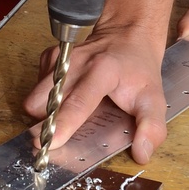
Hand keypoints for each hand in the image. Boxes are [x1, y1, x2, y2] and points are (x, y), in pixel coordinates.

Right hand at [23, 25, 167, 164]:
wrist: (127, 36)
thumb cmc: (138, 69)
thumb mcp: (154, 99)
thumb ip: (152, 128)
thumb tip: (141, 153)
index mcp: (103, 71)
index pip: (78, 103)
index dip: (62, 124)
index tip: (50, 142)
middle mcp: (76, 62)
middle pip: (44, 102)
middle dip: (47, 123)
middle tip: (59, 135)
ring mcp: (60, 59)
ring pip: (35, 98)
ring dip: (46, 113)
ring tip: (66, 115)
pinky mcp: (49, 58)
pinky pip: (36, 90)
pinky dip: (46, 100)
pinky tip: (66, 98)